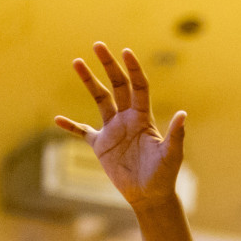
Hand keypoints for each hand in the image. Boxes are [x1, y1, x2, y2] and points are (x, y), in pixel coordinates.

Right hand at [55, 44, 186, 211]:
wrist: (149, 195)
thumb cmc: (164, 175)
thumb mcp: (171, 155)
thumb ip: (176, 135)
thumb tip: (183, 114)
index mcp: (144, 117)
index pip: (138, 86)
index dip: (133, 69)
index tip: (125, 51)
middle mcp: (127, 118)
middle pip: (117, 85)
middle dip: (108, 65)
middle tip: (98, 45)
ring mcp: (113, 130)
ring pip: (99, 99)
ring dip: (89, 81)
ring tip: (77, 61)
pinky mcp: (101, 145)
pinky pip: (83, 132)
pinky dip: (70, 126)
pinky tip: (57, 120)